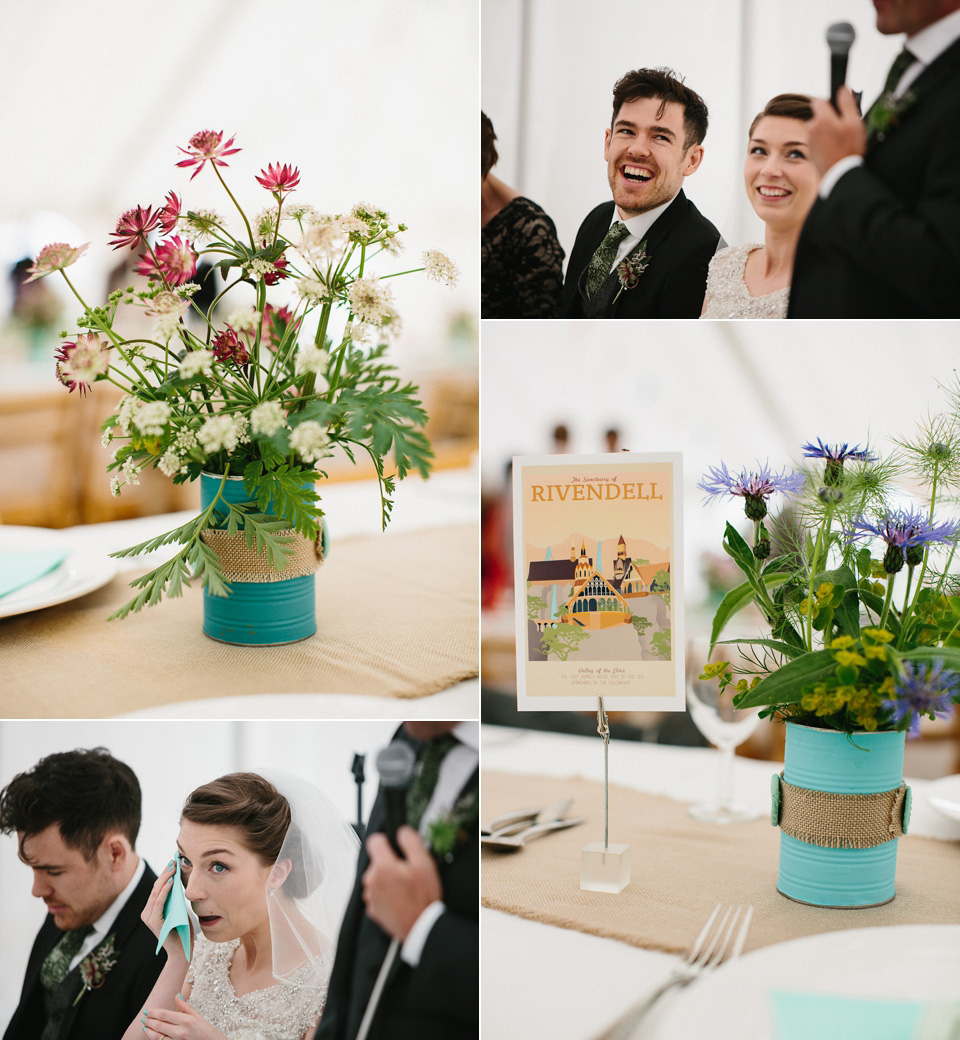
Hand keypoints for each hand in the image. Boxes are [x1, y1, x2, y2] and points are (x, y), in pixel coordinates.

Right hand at [140, 860, 189, 961]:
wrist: (181, 950)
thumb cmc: (182, 930)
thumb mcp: (178, 910)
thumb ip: (175, 899)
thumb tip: (177, 881)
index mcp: (151, 910)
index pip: (157, 888)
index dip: (164, 874)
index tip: (173, 862)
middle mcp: (147, 913)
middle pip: (155, 888)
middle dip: (165, 873)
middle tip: (173, 861)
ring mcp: (149, 917)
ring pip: (156, 893)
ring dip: (165, 878)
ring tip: (173, 867)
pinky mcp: (154, 922)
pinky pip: (159, 903)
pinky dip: (164, 891)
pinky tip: (171, 882)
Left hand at [141, 995, 225, 1039]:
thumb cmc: (207, 1031)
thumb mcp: (198, 1016)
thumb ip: (185, 1007)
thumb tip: (177, 996)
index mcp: (186, 1020)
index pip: (164, 1014)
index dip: (153, 1012)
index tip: (147, 1011)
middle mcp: (180, 1031)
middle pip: (159, 1025)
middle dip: (149, 1021)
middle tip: (144, 1018)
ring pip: (158, 1037)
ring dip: (149, 1032)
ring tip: (145, 1027)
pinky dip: (156, 1039)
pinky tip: (153, 1036)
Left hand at [362, 826, 441, 941]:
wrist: (420, 929)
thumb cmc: (423, 897)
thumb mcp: (424, 863)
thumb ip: (410, 841)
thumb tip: (401, 831)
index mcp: (382, 866)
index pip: (374, 841)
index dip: (385, 840)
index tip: (395, 848)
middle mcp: (371, 880)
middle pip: (377, 861)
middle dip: (390, 863)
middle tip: (408, 874)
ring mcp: (370, 897)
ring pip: (377, 878)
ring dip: (388, 880)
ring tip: (405, 889)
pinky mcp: (372, 910)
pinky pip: (377, 894)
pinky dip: (386, 894)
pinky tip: (400, 900)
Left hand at [807, 87, 865, 174]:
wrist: (838, 174)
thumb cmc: (848, 149)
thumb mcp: (854, 122)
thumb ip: (847, 103)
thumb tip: (843, 89)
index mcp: (821, 119)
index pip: (818, 101)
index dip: (829, 103)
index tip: (837, 109)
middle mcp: (811, 129)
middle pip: (819, 116)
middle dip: (830, 119)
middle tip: (843, 128)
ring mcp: (809, 141)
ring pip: (819, 129)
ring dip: (828, 131)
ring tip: (840, 141)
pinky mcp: (810, 151)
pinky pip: (818, 141)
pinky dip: (825, 142)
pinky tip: (835, 149)